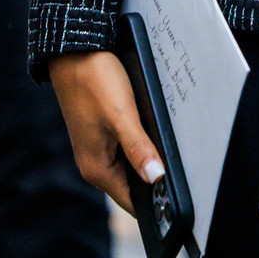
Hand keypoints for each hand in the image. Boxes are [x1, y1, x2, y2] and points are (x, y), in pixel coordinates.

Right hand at [50, 50, 163, 214]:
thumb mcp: (122, 117)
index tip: (179, 200)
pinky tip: (153, 131)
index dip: (155, 204)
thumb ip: (139, 150)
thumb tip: (157, 178)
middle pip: (133, 185)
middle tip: (184, 168)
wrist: (74, 52)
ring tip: (168, 146)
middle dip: (155, 179)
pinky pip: (126, 148)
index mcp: (97, 169)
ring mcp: (97, 149)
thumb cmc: (95, 82)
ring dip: (148, 159)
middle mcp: (95, 164)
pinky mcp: (102, 133)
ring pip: (131, 165)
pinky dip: (141, 144)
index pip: (131, 202)